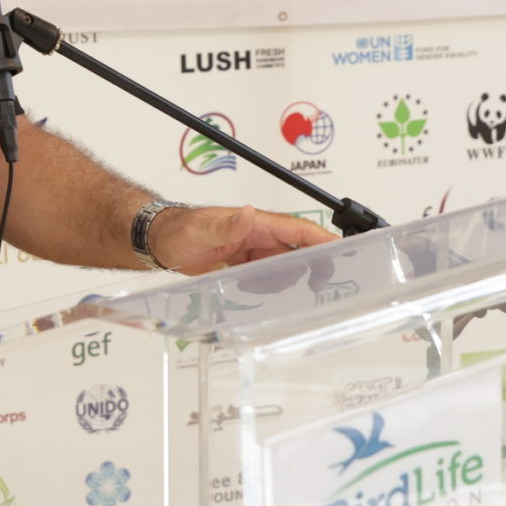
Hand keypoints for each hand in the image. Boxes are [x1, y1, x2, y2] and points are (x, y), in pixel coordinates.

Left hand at [149, 205, 332, 274]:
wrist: (161, 241)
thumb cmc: (179, 230)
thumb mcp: (201, 231)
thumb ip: (226, 225)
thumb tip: (248, 213)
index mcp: (256, 223)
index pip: (299, 228)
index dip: (324, 239)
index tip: (343, 251)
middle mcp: (260, 234)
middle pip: (300, 248)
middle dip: (313, 266)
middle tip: (317, 287)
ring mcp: (255, 248)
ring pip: (286, 265)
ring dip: (285, 281)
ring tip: (267, 290)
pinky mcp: (247, 262)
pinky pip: (270, 275)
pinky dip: (269, 286)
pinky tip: (255, 292)